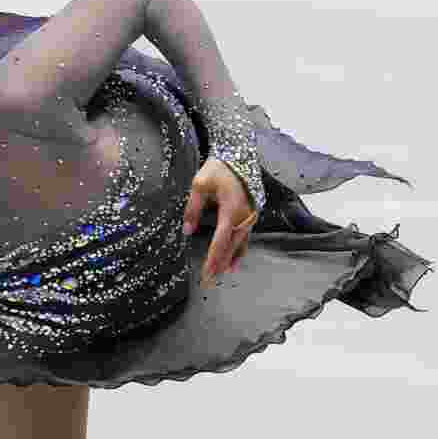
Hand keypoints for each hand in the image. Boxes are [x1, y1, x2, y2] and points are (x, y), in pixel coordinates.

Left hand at [182, 157, 258, 285]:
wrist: (239, 156)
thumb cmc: (218, 169)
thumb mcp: (199, 185)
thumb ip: (192, 208)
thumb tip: (187, 231)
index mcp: (231, 210)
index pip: (220, 241)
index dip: (213, 259)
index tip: (206, 274)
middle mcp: (243, 216)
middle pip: (230, 247)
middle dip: (219, 265)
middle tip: (208, 282)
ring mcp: (249, 216)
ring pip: (239, 244)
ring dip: (228, 260)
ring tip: (219, 276)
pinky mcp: (250, 215)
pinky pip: (244, 238)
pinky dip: (238, 251)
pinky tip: (233, 262)